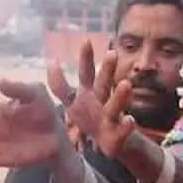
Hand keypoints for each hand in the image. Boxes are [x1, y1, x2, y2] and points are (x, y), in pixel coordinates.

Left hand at [50, 41, 137, 161]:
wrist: (109, 142)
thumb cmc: (90, 117)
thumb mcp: (73, 101)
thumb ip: (60, 85)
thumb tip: (52, 62)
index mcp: (89, 92)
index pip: (86, 72)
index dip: (85, 58)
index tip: (86, 40)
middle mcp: (101, 101)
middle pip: (103, 84)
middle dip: (107, 70)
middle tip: (112, 53)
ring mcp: (110, 117)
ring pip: (115, 105)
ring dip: (120, 95)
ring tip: (126, 84)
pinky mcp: (117, 135)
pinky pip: (123, 130)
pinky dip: (126, 125)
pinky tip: (130, 120)